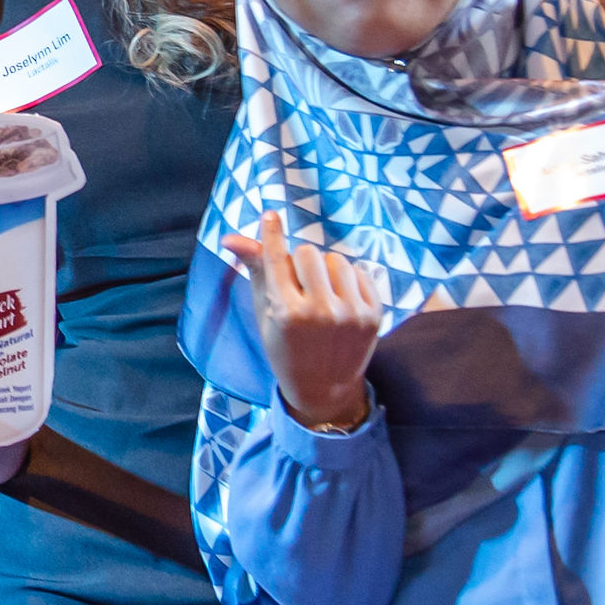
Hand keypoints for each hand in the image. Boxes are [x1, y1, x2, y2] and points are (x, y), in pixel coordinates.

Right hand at [221, 215, 387, 431]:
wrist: (324, 389)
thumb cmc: (285, 348)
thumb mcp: (264, 314)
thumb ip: (254, 271)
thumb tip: (230, 237)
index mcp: (286, 313)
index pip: (278, 259)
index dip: (272, 233)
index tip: (270, 215)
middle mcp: (319, 312)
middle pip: (309, 252)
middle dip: (301, 261)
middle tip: (299, 283)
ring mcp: (350, 314)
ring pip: (336, 259)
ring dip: (325, 269)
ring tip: (321, 291)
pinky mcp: (373, 315)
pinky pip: (359, 271)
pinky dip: (347, 279)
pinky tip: (340, 299)